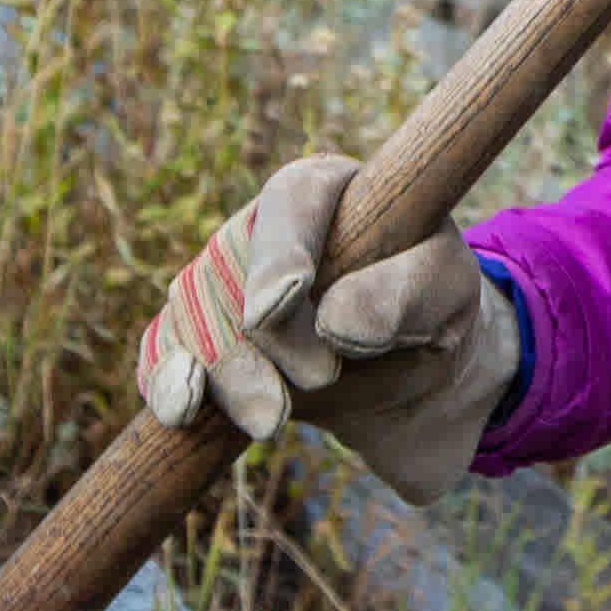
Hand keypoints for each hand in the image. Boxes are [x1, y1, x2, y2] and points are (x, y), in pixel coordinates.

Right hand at [135, 155, 525, 496]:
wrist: (413, 376)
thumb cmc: (434, 310)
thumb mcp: (446, 292)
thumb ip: (404, 295)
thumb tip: (337, 324)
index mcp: (322, 191)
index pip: (290, 202)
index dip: (280, 252)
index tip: (279, 306)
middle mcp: (257, 232)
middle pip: (230, 270)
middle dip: (261, 334)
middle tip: (319, 379)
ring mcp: (218, 288)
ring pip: (192, 320)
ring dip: (223, 373)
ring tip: (271, 419)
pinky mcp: (201, 344)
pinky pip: (163, 357)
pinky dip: (166, 384)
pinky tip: (181, 411)